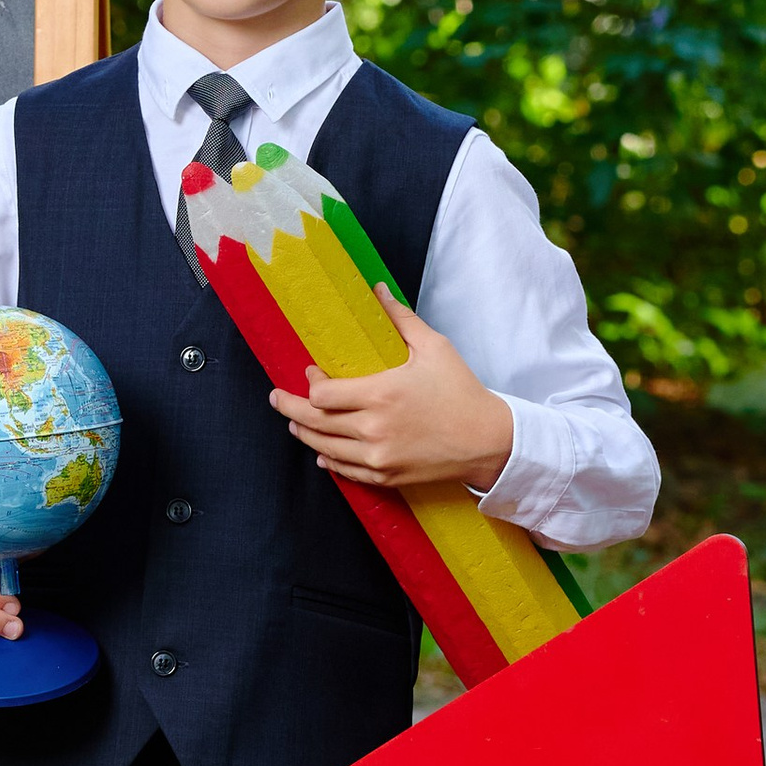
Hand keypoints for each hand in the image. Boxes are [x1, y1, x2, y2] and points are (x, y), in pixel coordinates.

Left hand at [269, 295, 516, 494]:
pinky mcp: (386, 476)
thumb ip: (400, 319)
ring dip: (304, 434)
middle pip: (314, 422)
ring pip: (324, 448)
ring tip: (294, 423)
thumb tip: (378, 289)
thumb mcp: (434, 347)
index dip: (309, 384)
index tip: (311, 372)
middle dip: (289, 409)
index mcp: (380, 394)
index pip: (322, 394)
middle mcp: (373, 429)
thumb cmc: (461, 391)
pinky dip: (328, 461)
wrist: (489, 441)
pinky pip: (345, 471)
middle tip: (276, 399)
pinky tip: (322, 453)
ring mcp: (378, 457)